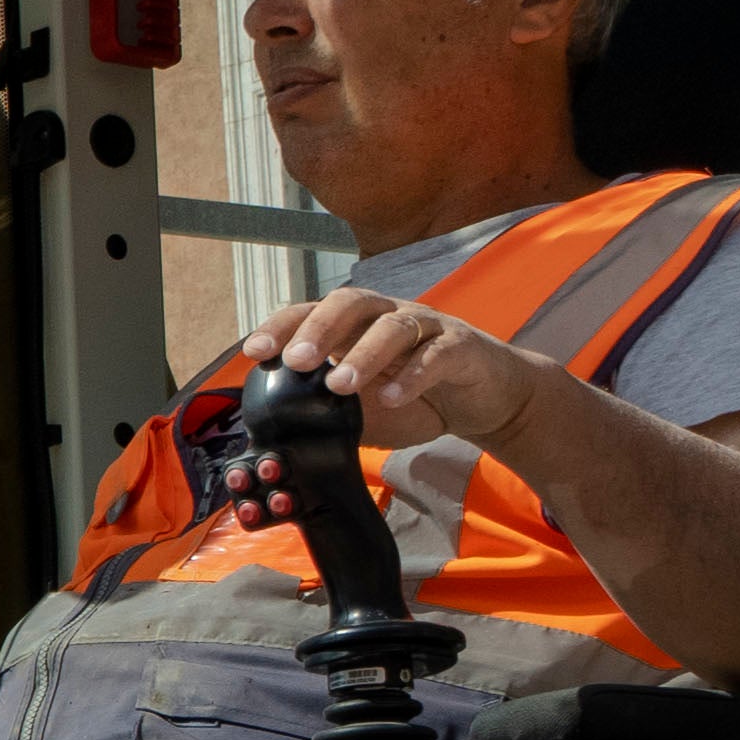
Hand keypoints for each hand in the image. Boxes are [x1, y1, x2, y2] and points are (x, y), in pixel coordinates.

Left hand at [254, 286, 563, 466]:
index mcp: (358, 325)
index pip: (314, 312)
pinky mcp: (462, 346)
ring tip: (340, 386)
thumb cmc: (417, 399)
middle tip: (296, 361)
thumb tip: (282, 436)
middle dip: (319, 329)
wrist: (485, 400)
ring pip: (393, 326)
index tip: (254, 351)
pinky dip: (414, 374)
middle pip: (352, 303)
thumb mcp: (365, 410)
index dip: (283, 326)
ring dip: (364, 354)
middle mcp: (389, 315)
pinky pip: (437, 353)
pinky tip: (395, 398)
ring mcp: (427, 327)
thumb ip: (329, 414)